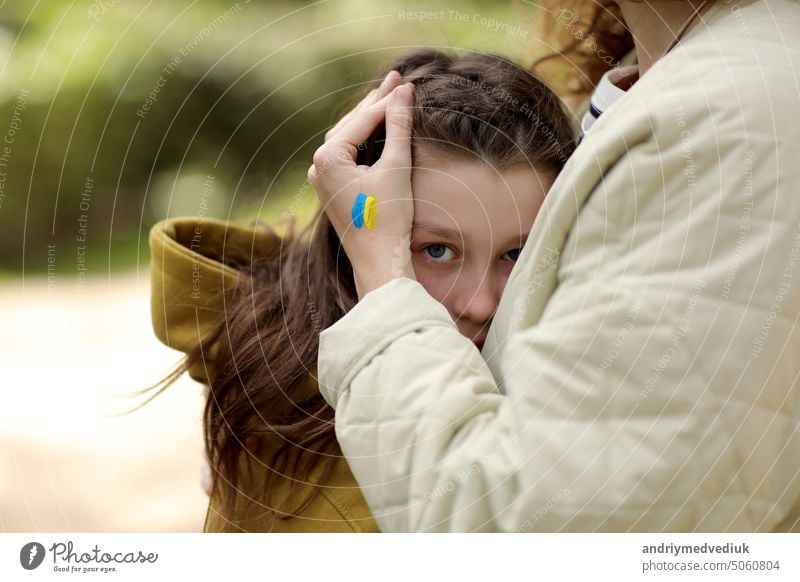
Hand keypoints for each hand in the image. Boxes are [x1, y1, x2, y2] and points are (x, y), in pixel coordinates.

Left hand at [308, 78, 416, 297]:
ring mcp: (322, 179)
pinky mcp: (332, 190)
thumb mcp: (396, 167)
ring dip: (369, 121)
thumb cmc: (388, 218)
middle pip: (350, 125)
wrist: (379, 261)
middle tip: (396, 81)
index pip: (362, 120)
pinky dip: (365, 142)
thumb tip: (403, 92)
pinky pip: (348, 156)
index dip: (387, 101)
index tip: (406, 82)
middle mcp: (317, 166)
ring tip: (390, 99)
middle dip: (375, 104)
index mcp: (327, 158)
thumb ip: (398, 127)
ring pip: (348, 139)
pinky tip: (380, 130)